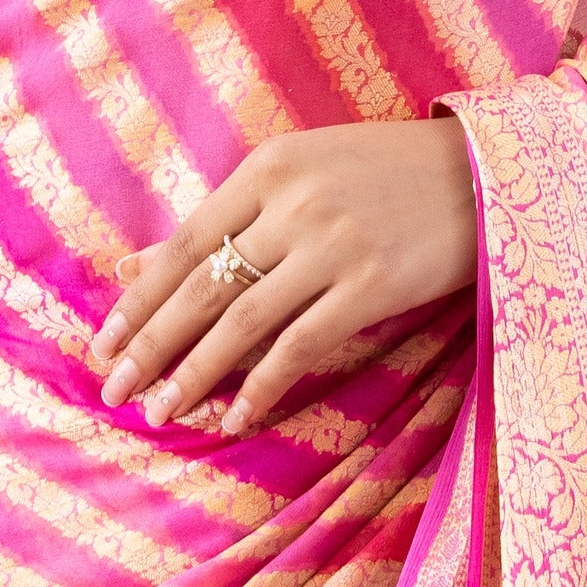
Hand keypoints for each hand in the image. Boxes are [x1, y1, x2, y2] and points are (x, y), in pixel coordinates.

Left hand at [98, 119, 481, 427]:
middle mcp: (294, 204)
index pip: (184, 245)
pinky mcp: (372, 286)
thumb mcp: (298, 178)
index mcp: (268, 169)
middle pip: (202, 287)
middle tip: (114, 392)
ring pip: (242, 322)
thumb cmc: (383, 176)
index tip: (101, 345)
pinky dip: (262, 386)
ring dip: (195, 373)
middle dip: (149, 346)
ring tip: (162, 413)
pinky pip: (300, 346)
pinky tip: (235, 417)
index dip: (138, 302)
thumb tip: (128, 266)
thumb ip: (220, 222)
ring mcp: (333, 246)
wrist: (485, 173)